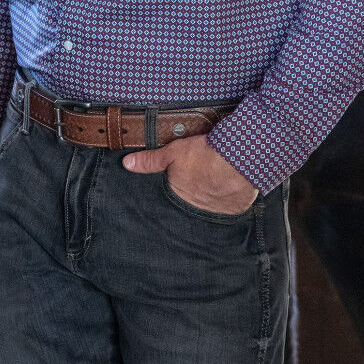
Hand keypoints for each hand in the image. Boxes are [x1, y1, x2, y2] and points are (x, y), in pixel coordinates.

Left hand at [122, 133, 257, 214]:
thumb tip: (127, 164)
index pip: (176, 198)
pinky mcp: (237, 207)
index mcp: (180, 196)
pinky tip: (233, 187)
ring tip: (218, 182)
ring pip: (214, 205)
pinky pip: (233, 205)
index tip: (186, 183)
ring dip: (214, 197)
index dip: (180, 189)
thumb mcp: (172, 153)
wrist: (237, 158)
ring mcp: (218, 210)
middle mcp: (198, 207)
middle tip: (202, 181)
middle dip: (196, 194)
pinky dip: (233, 198)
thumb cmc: (203, 154)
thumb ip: (149, 161)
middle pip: (195, 202)